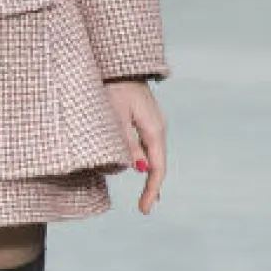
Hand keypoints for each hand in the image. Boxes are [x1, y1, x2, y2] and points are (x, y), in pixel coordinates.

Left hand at [103, 79, 165, 213]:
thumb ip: (127, 144)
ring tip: (145, 194)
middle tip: (144, 208)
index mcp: (154, 129)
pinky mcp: (144, 117)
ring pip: (152, 154)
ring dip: (146, 173)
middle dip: (152, 186)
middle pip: (158, 163)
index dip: (151, 190)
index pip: (158, 168)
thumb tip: (140, 169)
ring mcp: (152, 122)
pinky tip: (139, 167)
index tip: (143, 210)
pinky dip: (142, 159)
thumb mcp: (115, 117)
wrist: (117, 60)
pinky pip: (146, 144)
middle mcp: (157, 127)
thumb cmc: (112, 86)